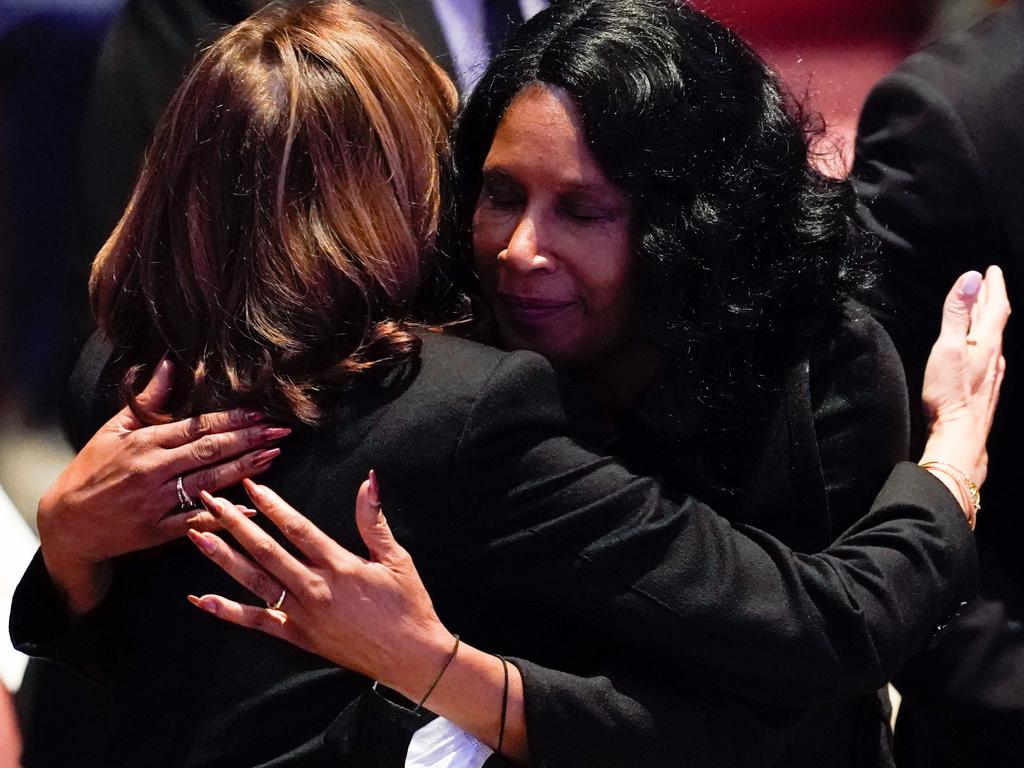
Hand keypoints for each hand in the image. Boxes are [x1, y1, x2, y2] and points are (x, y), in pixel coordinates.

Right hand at [38, 360, 289, 614]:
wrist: (66, 523)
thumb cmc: (90, 471)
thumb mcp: (113, 430)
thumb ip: (147, 401)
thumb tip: (169, 365)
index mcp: (144, 443)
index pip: (197, 426)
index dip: (232, 419)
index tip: (261, 412)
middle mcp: (152, 470)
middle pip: (210, 451)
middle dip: (249, 439)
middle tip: (281, 429)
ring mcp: (156, 502)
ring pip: (209, 481)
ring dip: (245, 467)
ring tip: (274, 454)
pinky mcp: (158, 530)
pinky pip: (196, 519)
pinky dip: (223, 513)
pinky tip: (250, 504)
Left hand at [187, 475, 455, 700]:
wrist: (411, 657)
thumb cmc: (408, 605)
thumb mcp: (397, 558)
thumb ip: (374, 520)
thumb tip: (367, 481)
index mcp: (339, 565)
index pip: (297, 528)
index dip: (271, 505)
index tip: (250, 486)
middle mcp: (314, 589)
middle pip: (266, 551)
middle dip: (235, 524)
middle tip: (209, 502)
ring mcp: (302, 615)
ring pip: (255, 582)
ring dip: (224, 558)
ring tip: (198, 537)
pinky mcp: (298, 637)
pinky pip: (258, 622)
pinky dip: (228, 611)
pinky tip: (201, 599)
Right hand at [920, 266, 1009, 485]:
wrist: (960, 435)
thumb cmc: (950, 393)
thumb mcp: (948, 347)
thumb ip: (957, 313)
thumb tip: (971, 278)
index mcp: (986, 342)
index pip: (996, 306)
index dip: (994, 286)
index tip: (992, 270)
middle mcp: (995, 356)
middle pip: (996, 320)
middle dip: (990, 299)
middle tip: (985, 284)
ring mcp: (992, 373)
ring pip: (993, 338)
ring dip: (988, 320)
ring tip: (981, 310)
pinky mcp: (985, 388)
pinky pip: (988, 355)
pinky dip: (983, 341)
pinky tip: (977, 350)